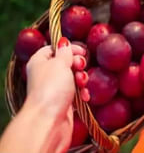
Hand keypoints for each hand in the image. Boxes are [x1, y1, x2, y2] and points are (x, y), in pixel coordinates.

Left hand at [0, 37, 89, 152]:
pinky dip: (82, 93)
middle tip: (79, 67)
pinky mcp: (64, 101)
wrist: (49, 120)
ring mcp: (55, 89)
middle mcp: (46, 74)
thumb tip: (63, 41)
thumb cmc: (52, 88)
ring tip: (82, 84)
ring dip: (82, 80)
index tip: (82, 51)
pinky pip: (77, 93)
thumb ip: (65, 52)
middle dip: (78, 65)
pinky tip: (85, 97)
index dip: (69, 48)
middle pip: (67, 63)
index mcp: (40, 61)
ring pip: (74, 78)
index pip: (54, 48)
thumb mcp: (60, 64)